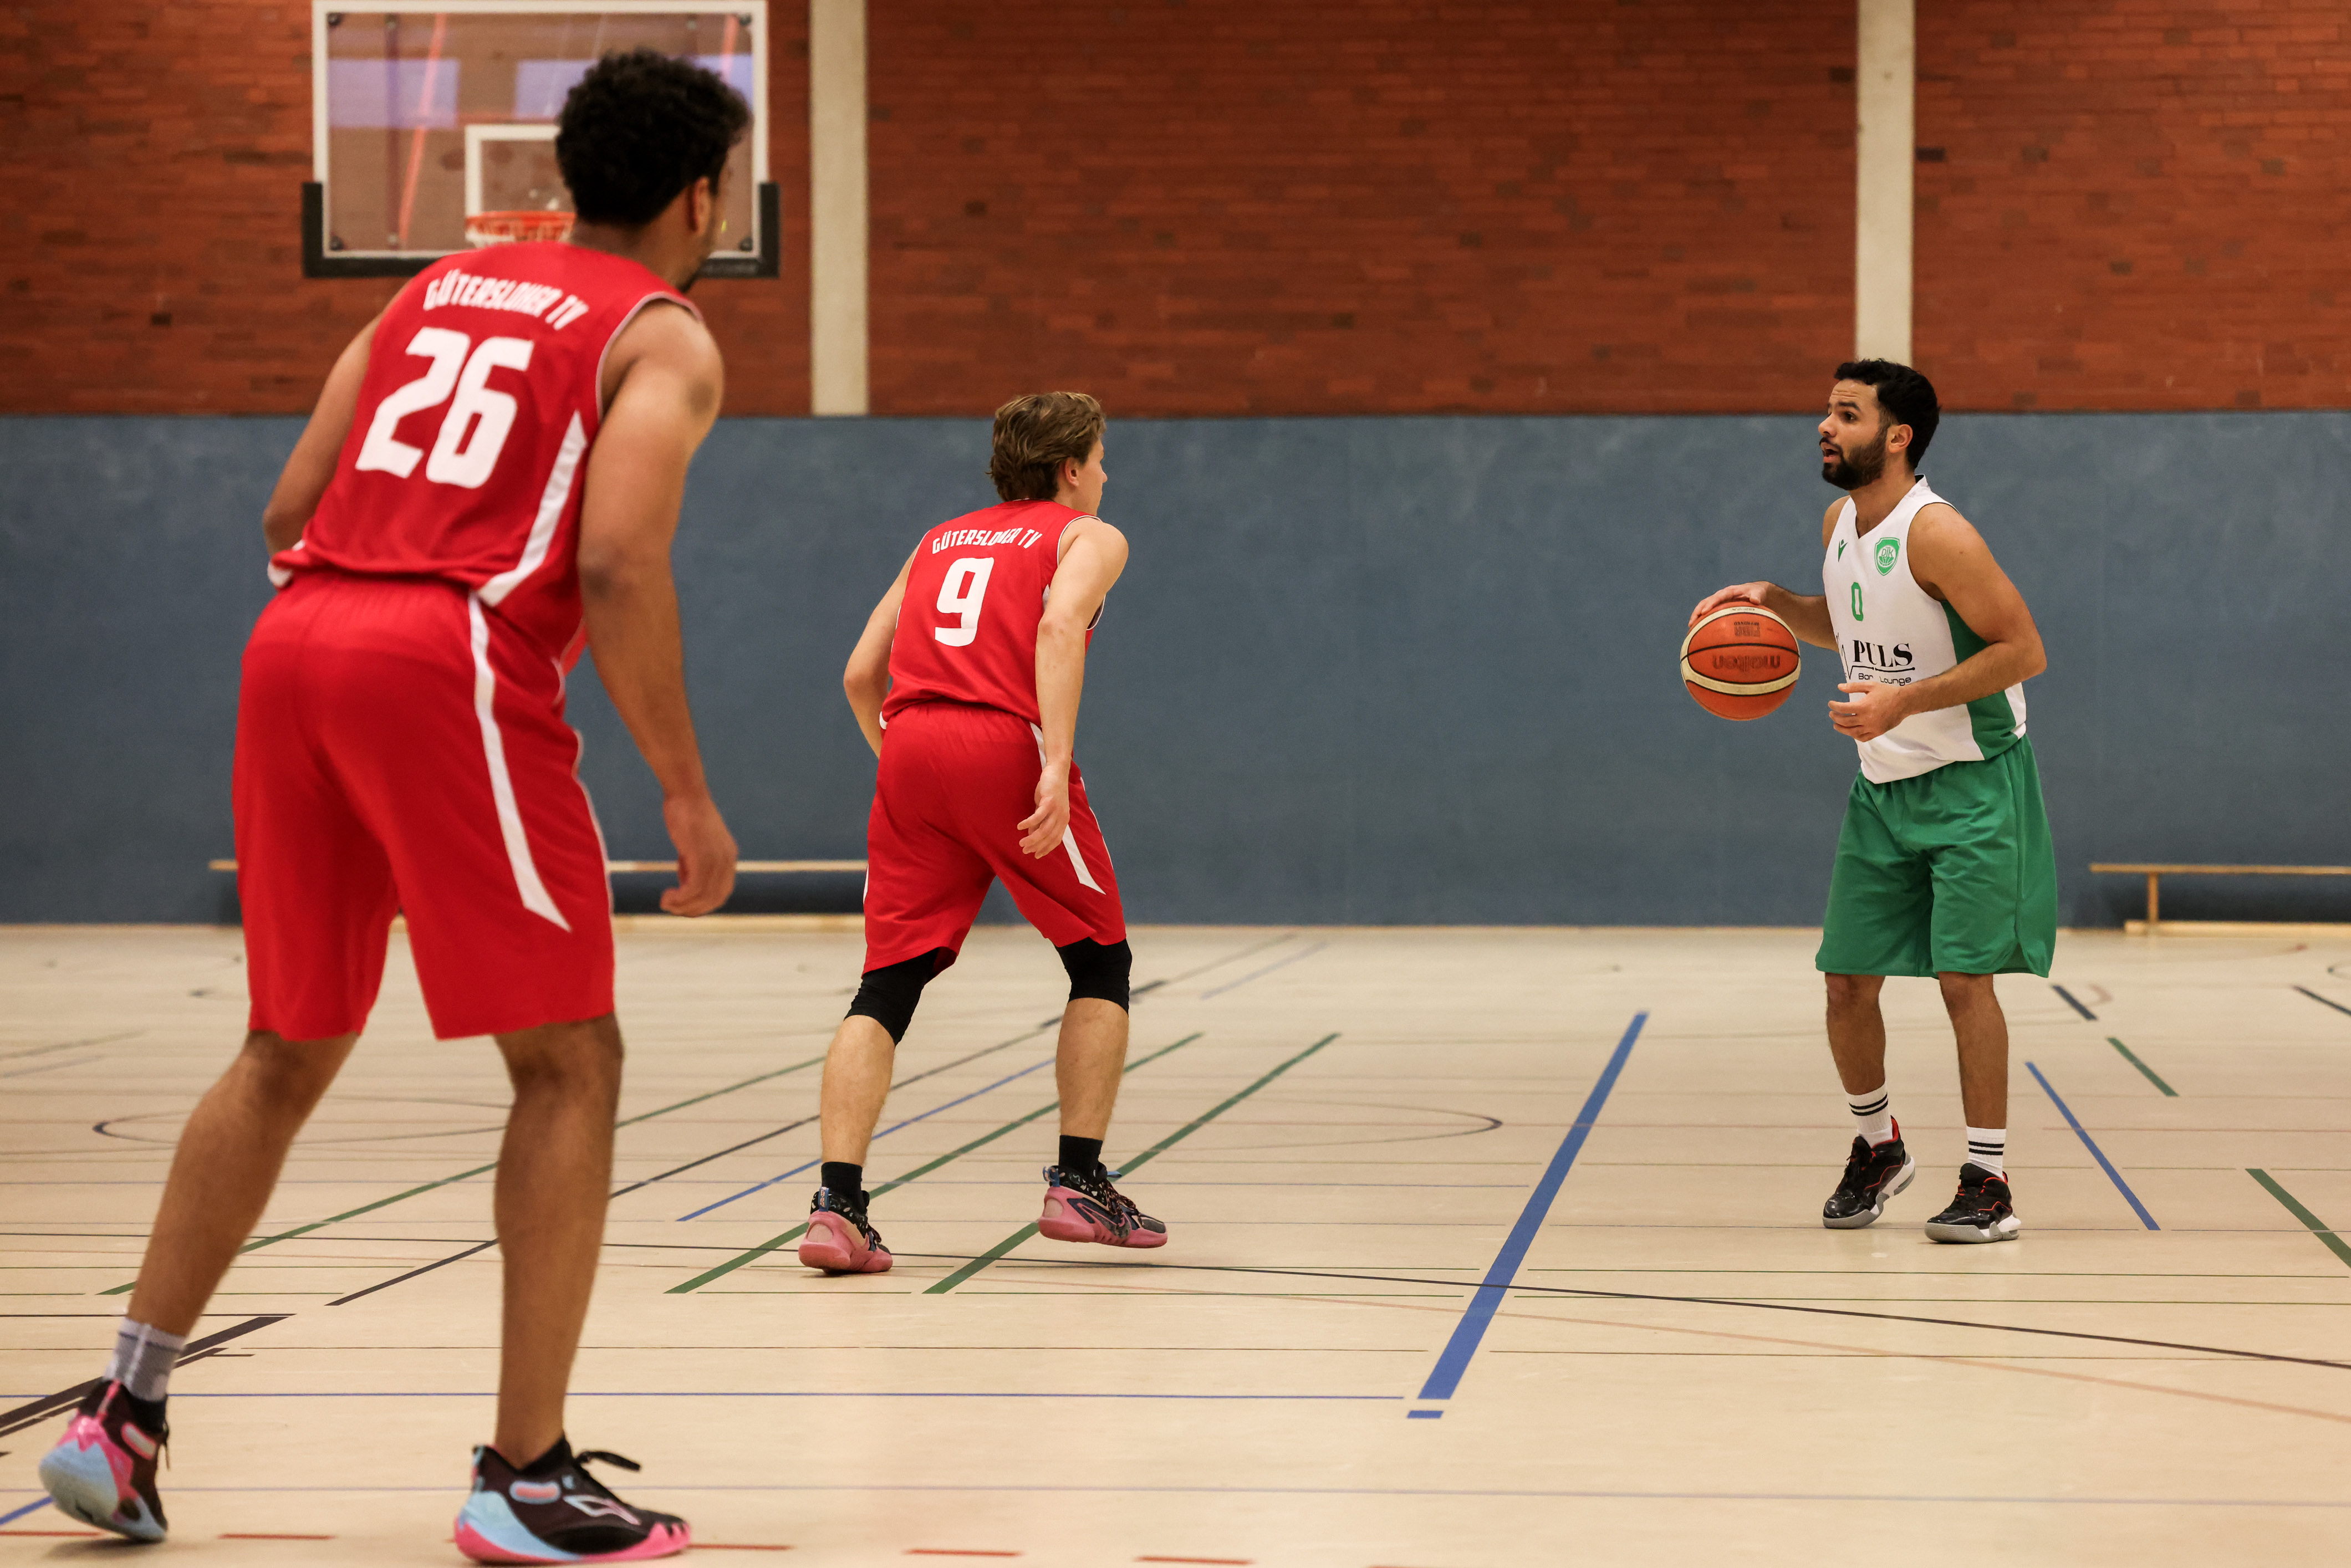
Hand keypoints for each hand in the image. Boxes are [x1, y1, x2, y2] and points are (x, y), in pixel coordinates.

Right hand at [660, 793, 738, 915]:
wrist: (685, 792)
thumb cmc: (685, 813)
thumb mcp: (693, 844)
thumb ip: (692, 863)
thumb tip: (685, 881)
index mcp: (728, 857)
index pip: (722, 891)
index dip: (704, 904)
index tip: (685, 906)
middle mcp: (727, 860)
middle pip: (715, 899)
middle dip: (693, 909)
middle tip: (672, 908)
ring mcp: (717, 859)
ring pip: (703, 897)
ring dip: (683, 906)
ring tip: (666, 903)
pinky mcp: (702, 857)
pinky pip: (693, 889)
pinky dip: (679, 898)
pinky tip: (666, 896)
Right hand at [1018, 763, 1071, 857]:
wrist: (1057, 772)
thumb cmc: (1051, 790)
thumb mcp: (1045, 809)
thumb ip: (1040, 822)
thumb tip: (1031, 834)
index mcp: (1063, 820)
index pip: (1056, 840)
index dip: (1046, 849)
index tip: (1036, 856)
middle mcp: (1062, 817)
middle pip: (1049, 837)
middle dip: (1037, 846)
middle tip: (1025, 850)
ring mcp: (1056, 810)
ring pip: (1044, 830)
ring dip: (1032, 838)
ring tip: (1021, 843)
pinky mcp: (1049, 802)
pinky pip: (1038, 816)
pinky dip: (1029, 823)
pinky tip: (1020, 827)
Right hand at [1689, 582, 1772, 626]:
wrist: (1756, 592)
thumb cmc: (1757, 593)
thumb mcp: (1759, 593)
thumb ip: (1757, 596)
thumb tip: (1755, 600)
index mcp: (1730, 591)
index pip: (1717, 597)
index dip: (1710, 604)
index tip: (1704, 612)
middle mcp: (1722, 595)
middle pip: (1706, 602)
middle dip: (1698, 611)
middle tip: (1692, 623)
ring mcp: (1719, 601)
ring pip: (1704, 607)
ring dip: (1696, 616)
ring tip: (1691, 628)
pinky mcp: (1719, 607)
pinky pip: (1709, 613)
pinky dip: (1703, 620)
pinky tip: (1699, 630)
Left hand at [1831, 681, 1912, 741]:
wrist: (1904, 702)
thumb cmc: (1887, 692)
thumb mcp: (1870, 685)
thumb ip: (1854, 686)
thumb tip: (1839, 687)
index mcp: (1864, 706)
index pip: (1843, 709)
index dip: (1834, 706)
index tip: (1830, 704)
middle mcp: (1867, 719)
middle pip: (1845, 722)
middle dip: (1835, 718)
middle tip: (1832, 714)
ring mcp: (1872, 727)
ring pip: (1852, 732)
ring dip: (1842, 729)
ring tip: (1836, 725)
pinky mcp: (1878, 732)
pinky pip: (1863, 738)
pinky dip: (1855, 736)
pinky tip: (1851, 731)